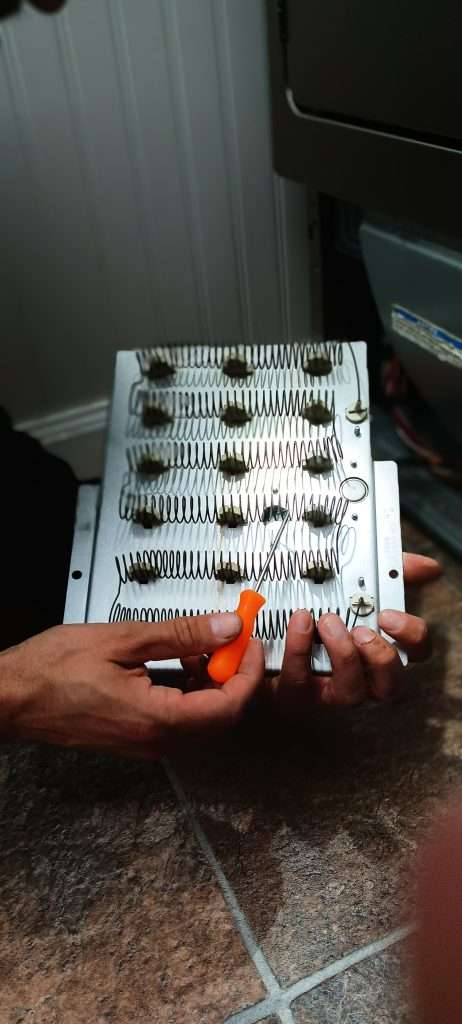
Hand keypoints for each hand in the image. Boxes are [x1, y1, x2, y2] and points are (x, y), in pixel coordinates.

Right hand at [0, 614, 263, 758]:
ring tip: (201, 645)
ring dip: (214, 684)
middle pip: (223, 718)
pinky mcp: (136, 739)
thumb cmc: (53, 669)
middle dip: (235, 676)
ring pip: (203, 721)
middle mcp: (157, 743)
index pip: (229, 706)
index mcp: (157, 720)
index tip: (249, 639)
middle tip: (231, 638)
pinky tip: (180, 662)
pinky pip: (181, 722)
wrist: (11, 697)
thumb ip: (182, 635)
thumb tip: (228, 627)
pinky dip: (192, 693)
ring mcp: (146, 745)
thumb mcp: (124, 639)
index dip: (248, 671)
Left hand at [270, 552, 440, 716]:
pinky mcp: (298, 693)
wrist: (268, 629)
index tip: (389, 616)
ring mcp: (330, 689)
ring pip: (352, 693)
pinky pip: (301, 680)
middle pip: (391, 684)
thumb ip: (390, 572)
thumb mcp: (356, 584)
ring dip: (343, 655)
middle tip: (362, 629)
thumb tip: (427, 567)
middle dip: (381, 656)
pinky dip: (299, 649)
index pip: (415, 652)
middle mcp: (362, 676)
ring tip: (328, 622)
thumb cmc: (320, 614)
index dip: (411, 638)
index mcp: (379, 647)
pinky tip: (298, 623)